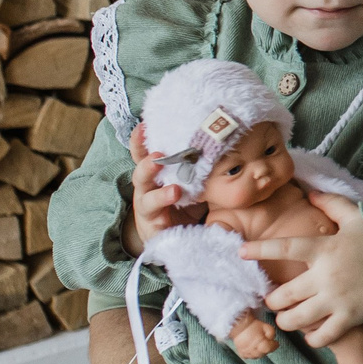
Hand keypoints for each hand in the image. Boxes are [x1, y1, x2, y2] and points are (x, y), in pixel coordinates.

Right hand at [126, 122, 200, 250]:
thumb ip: (199, 165)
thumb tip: (222, 139)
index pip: (144, 157)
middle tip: (159, 157)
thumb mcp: (194, 182)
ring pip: (146, 201)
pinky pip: (157, 225)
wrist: (179, 237)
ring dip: (160, 195)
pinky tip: (172, 219)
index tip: (143, 126)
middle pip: (141, 176)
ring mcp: (149, 211)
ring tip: (175, 190)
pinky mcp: (154, 230)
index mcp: (156, 176)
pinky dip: (165, 222)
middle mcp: (148, 191)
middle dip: (147, 166)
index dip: (140, 142)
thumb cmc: (186, 203)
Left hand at [246, 191, 362, 344]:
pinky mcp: (349, 318)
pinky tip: (312, 334)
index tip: (241, 252)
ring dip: (286, 321)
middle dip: (272, 300)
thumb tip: (310, 192)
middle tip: (274, 300)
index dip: (260, 250)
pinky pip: (321, 337)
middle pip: (282, 295)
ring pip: (295, 319)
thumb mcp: (359, 217)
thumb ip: (333, 204)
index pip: (285, 248)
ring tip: (288, 318)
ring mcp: (336, 300)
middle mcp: (325, 276)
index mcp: (325, 249)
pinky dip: (312, 338)